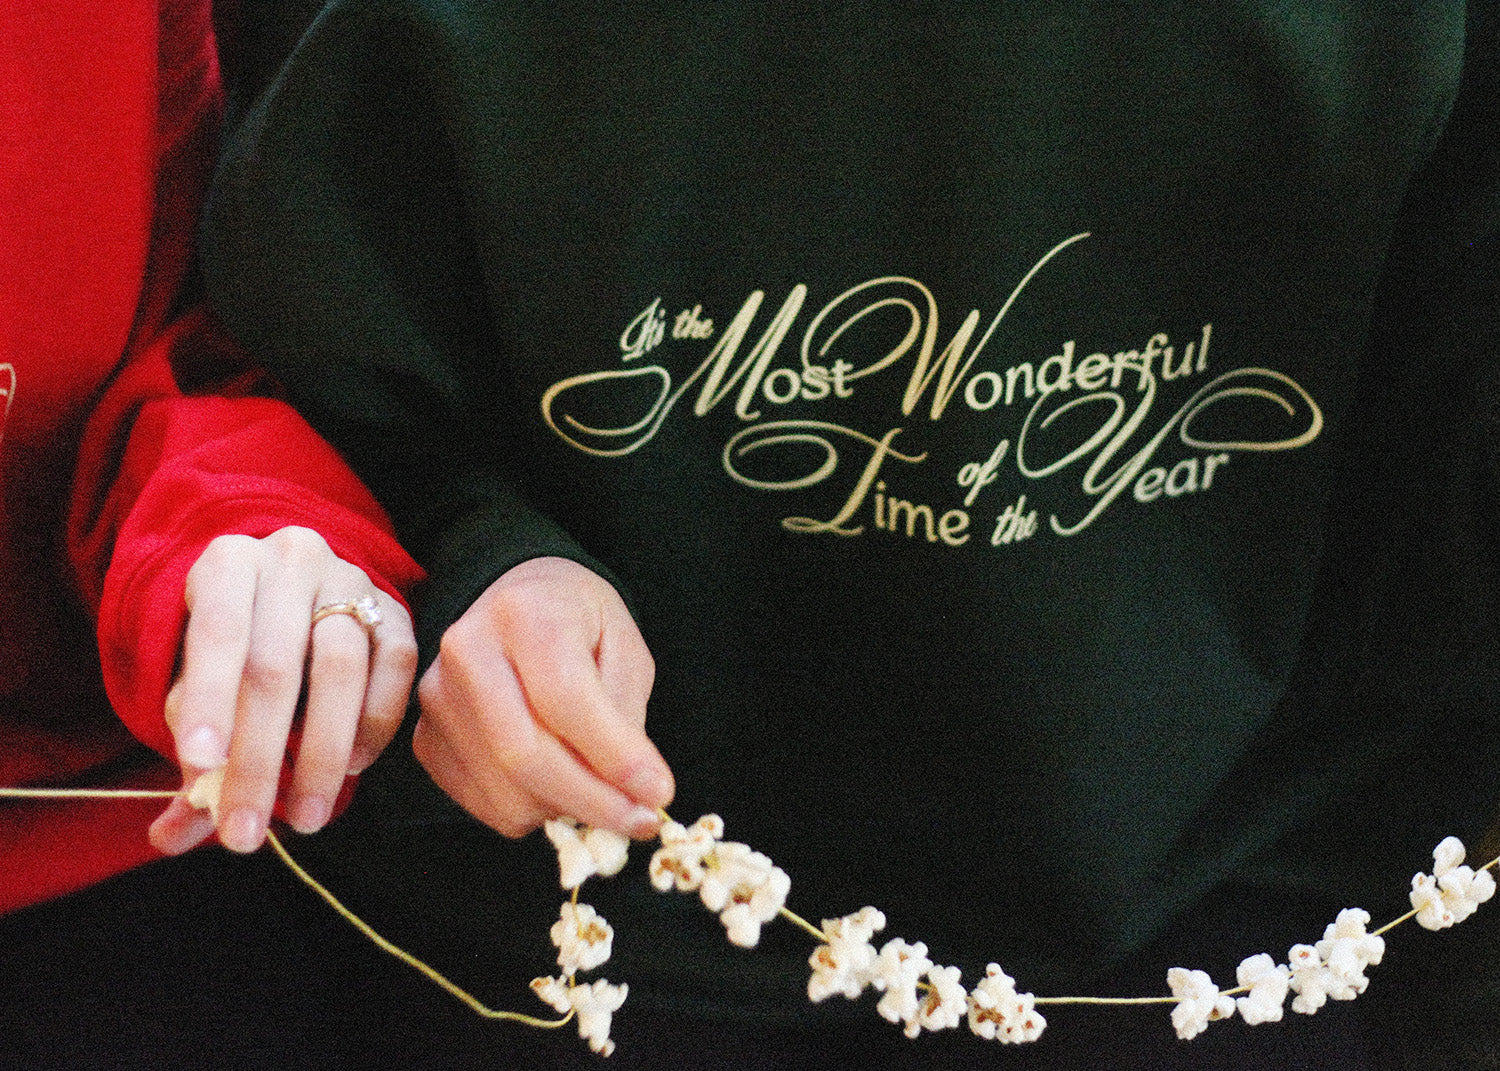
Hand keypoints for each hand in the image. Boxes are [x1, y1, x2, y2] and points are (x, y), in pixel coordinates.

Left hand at [149, 526, 417, 854]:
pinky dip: (376, 723)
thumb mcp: (200, 684)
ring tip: (306, 815)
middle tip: (245, 832)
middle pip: (276, 663)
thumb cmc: (237, 649)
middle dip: (258, 757)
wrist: (294, 595)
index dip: (207, 698)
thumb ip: (193, 759)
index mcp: (227, 563)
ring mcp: (351, 582)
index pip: (216, 631)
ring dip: (322, 753)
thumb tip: (169, 837)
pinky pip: (396, 666)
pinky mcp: (396, 610)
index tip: (198, 766)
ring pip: (340, 667)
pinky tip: (354, 766)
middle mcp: (292, 560)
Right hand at [414, 556, 672, 839]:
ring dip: (565, 810)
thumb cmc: (578, 624)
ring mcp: (438, 699)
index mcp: (525, 614)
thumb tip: (637, 793)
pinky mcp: (426, 739)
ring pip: (506, 791)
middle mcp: (468, 651)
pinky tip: (557, 783)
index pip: (566, 699)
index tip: (658, 793)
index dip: (614, 756)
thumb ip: (625, 716)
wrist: (517, 601)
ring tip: (599, 791)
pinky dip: (532, 810)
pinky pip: (484, 804)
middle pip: (525, 753)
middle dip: (592, 802)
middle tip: (639, 820)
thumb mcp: (623, 648)